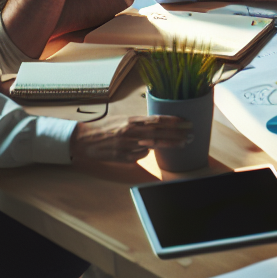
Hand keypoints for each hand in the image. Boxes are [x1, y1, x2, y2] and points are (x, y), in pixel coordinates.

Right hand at [70, 115, 191, 162]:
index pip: (157, 120)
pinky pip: (140, 156)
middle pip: (159, 133)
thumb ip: (141, 122)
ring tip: (182, 143)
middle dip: (177, 134)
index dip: (173, 121)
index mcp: (131, 121)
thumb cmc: (106, 127)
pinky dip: (146, 152)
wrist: (85, 140)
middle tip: (191, 134)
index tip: (186, 122)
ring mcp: (127, 146)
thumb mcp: (124, 119)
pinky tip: (148, 149)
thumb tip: (159, 123)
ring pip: (152, 146)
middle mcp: (130, 133)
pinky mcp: (122, 158)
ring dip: (168, 144)